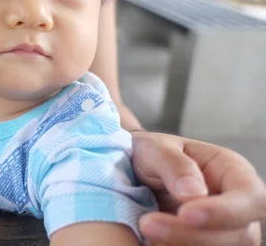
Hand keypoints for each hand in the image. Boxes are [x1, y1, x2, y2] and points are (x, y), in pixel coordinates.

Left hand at [130, 131, 265, 245]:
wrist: (133, 173)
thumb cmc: (152, 155)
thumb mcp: (156, 148)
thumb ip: (174, 164)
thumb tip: (193, 193)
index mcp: (232, 172)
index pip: (251, 196)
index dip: (225, 211)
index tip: (186, 213)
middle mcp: (236, 205)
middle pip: (240, 235)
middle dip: (194, 234)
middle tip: (148, 225)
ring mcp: (224, 230)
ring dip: (182, 245)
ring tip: (146, 229)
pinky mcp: (203, 244)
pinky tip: (152, 240)